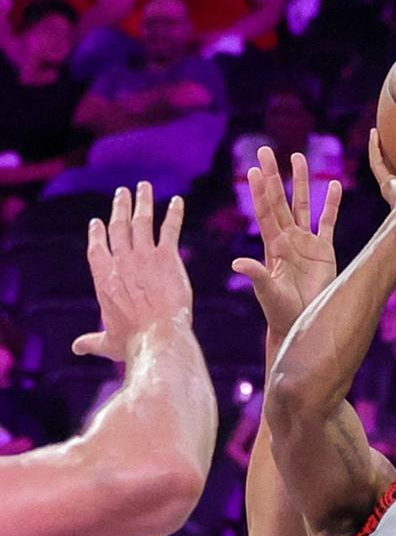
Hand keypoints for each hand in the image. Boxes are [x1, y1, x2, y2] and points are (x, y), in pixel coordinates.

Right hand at [72, 181, 191, 361]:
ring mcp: (144, 256)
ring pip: (142, 221)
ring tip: (144, 187)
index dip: (98, 233)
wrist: (159, 337)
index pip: (97, 248)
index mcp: (104, 278)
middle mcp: (121, 261)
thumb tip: (78, 348)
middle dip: (120, 207)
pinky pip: (171, 229)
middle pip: (119, 227)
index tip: (98, 222)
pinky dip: (175, 214)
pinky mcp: (168, 258)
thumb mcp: (108, 342)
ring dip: (143, 201)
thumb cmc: (133, 343)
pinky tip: (178, 202)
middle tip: (123, 192)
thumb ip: (93, 341)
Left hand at [232, 147, 341, 343]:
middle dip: (274, 176)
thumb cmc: (281, 313)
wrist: (302, 324)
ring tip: (298, 157)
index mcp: (273, 247)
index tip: (254, 170)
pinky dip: (332, 204)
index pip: (265, 213)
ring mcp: (306, 244)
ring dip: (301, 182)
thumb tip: (236, 263)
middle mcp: (288, 240)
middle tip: (265, 152)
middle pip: (280, 201)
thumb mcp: (267, 294)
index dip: (260, 192)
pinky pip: (328, 223)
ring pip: (303, 205)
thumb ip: (256, 276)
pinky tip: (334, 185)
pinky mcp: (324, 251)